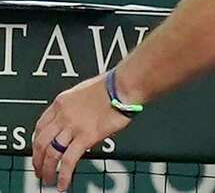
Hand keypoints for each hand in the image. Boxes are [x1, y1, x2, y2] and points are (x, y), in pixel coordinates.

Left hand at [33, 74, 130, 189]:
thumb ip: (75, 109)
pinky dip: (64, 175)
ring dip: (47, 170)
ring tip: (49, 179)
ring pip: (51, 153)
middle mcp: (63, 115)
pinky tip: (63, 184)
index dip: (36, 142)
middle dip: (37, 160)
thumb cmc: (112, 86)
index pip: (40, 126)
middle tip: (39, 170)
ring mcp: (73, 126)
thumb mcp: (83, 92)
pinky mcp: (87, 137)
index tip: (38, 151)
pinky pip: (69, 160)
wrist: (124, 85)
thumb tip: (76, 124)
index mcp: (61, 103)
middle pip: (40, 142)